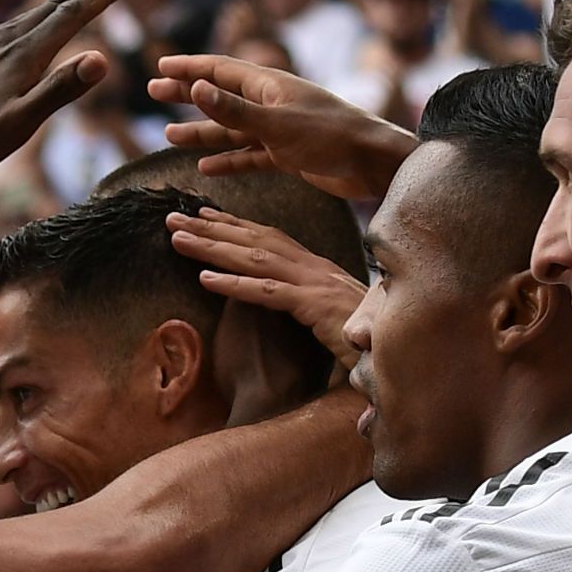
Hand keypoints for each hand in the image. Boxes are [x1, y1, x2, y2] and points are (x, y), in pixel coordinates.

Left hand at [0, 0, 134, 178]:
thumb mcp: (20, 124)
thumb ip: (60, 89)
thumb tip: (101, 57)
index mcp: (22, 55)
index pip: (71, 14)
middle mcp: (3, 39)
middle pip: (54, 4)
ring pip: (31, 13)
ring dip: (65, 1)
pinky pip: (9, 26)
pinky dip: (35, 18)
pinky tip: (34, 26)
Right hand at [148, 54, 418, 199]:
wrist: (372, 163)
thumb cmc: (330, 137)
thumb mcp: (276, 124)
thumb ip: (234, 110)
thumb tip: (196, 88)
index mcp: (269, 86)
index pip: (220, 70)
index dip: (189, 68)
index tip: (160, 68)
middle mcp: (272, 103)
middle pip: (221, 96)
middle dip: (188, 95)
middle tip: (155, 93)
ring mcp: (280, 129)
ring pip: (232, 129)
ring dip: (202, 131)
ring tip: (170, 135)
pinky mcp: (289, 154)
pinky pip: (250, 155)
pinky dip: (228, 159)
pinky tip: (206, 167)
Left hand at [168, 207, 366, 370]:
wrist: (399, 356)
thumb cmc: (368, 340)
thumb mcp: (334, 315)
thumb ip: (310, 304)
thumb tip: (291, 302)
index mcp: (316, 268)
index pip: (269, 238)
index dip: (234, 224)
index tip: (203, 215)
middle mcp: (314, 269)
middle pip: (255, 240)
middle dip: (211, 228)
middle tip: (172, 218)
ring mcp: (315, 285)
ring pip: (255, 259)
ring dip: (213, 248)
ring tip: (177, 239)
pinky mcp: (316, 307)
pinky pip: (268, 293)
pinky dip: (236, 284)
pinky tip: (204, 279)